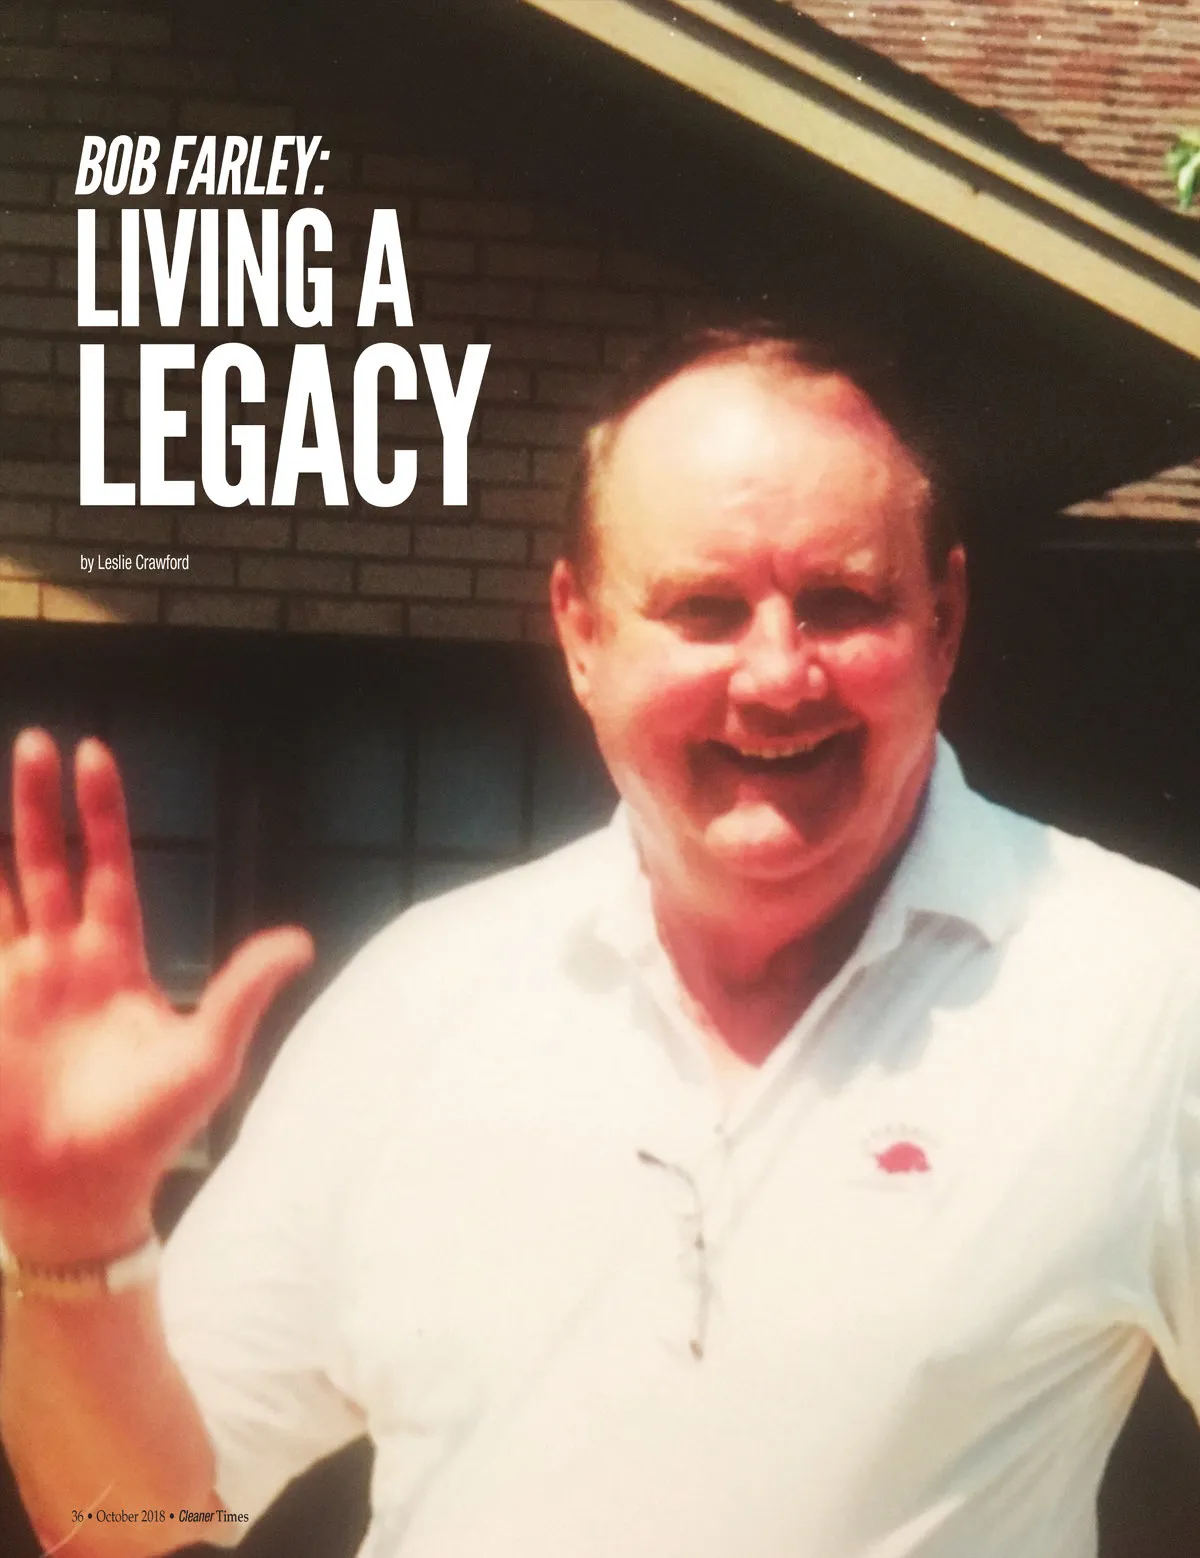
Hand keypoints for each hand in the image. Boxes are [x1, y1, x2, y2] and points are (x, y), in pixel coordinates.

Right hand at [0, 729, 312, 1264]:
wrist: (81, 1191)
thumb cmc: (149, 1128)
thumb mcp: (206, 1054)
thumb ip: (242, 991)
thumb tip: (301, 940)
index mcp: (117, 961)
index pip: (108, 869)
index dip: (102, 815)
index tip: (95, 756)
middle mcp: (64, 961)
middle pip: (49, 864)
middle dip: (39, 805)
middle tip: (38, 741)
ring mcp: (17, 984)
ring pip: (5, 892)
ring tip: (2, 773)